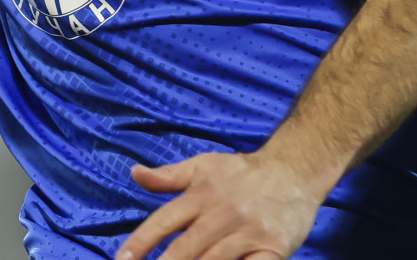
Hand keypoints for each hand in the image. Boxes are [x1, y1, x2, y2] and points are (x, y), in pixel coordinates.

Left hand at [115, 150, 323, 259]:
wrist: (293, 171)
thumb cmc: (241, 173)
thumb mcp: (202, 166)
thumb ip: (168, 176)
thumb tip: (134, 173)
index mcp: (202, 194)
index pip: (165, 220)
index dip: (141, 241)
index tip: (122, 259)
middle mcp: (224, 213)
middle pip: (187, 247)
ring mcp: (250, 233)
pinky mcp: (273, 249)